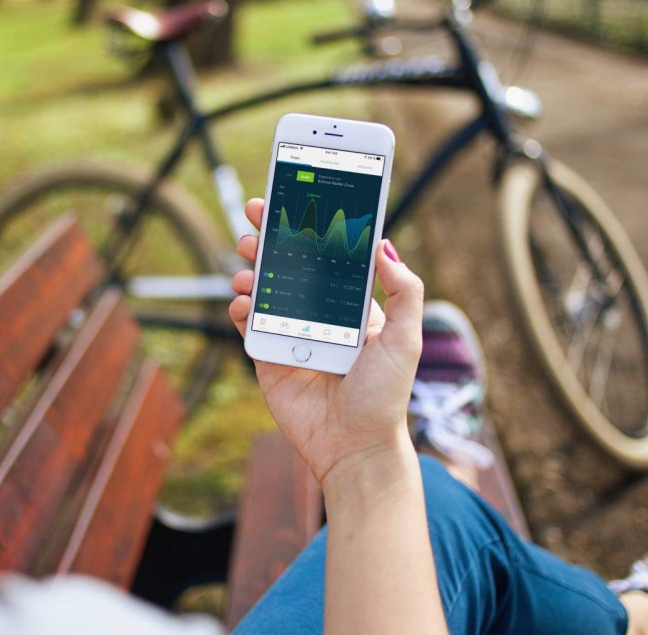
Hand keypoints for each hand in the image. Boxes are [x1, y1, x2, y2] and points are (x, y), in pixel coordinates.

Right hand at [228, 198, 423, 486]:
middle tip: (255, 214)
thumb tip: (384, 242)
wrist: (355, 448)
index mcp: (350, 304)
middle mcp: (318, 314)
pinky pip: (248, 324)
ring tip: (247, 264)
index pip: (327, 254)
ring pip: (264, 288)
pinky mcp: (267, 357)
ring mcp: (290, 333)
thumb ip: (405, 290)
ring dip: (251, 268)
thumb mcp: (407, 339)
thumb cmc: (386, 396)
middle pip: (288, 263)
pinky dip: (240, 308)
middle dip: (269, 236)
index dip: (309, 226)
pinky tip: (243, 302)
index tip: (293, 199)